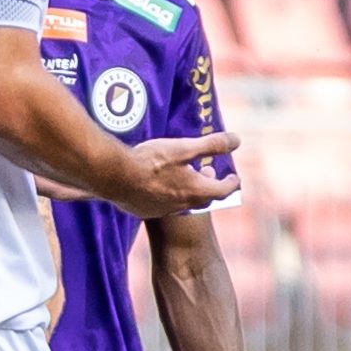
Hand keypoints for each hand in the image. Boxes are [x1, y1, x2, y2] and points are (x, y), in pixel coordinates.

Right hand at [114, 131, 240, 218]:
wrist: (114, 176)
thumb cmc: (150, 161)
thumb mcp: (184, 147)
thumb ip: (211, 144)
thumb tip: (236, 140)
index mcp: (196, 191)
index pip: (223, 190)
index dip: (231, 183)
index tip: (234, 177)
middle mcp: (182, 206)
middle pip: (204, 198)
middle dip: (210, 185)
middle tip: (207, 171)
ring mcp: (162, 210)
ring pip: (183, 203)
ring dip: (188, 190)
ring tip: (184, 175)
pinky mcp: (145, 211)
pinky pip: (163, 205)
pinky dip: (168, 195)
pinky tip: (159, 184)